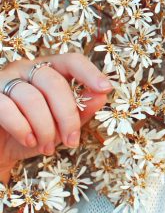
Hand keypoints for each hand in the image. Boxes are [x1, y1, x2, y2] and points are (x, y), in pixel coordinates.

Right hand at [0, 53, 112, 181]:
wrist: (0, 152)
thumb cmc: (33, 133)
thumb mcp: (62, 124)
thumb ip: (81, 108)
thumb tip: (101, 95)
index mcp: (48, 70)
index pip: (71, 60)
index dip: (89, 72)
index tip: (105, 88)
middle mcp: (25, 69)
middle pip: (54, 82)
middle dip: (67, 115)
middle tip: (72, 141)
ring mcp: (4, 80)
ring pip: (32, 98)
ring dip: (45, 128)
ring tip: (47, 147)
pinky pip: (8, 109)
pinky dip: (23, 128)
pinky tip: (30, 141)